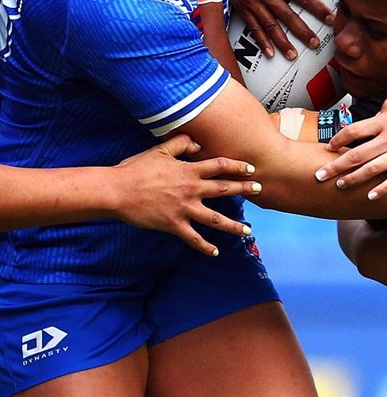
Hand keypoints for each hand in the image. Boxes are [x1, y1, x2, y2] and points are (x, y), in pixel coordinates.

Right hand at [112, 134, 261, 255]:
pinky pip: (193, 238)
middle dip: (244, 189)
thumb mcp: (160, 150)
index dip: (237, 166)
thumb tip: (198, 144)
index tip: (251, 168)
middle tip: (260, 189)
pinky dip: (204, 246)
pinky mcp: (173, 225)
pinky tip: (215, 252)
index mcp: (189, 171)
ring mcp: (183, 209)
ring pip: (215, 218)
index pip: (220, 166)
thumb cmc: (137, 169)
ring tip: (248, 230)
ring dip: (233, 225)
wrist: (117, 191)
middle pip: (224, 189)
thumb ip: (181, 144)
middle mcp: (191, 190)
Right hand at [227, 0, 334, 58]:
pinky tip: (271, 54)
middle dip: (302, 31)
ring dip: (282, 42)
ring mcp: (253, 2)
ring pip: (270, 25)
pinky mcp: (243, 9)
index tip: (330, 19)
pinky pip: (253, 28)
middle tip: (315, 43)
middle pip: (287, 15)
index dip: (317, 8)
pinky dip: (261, 42)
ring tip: (293, 55)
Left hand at [315, 87, 386, 197]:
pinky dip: (383, 189)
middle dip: (335, 166)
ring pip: (371, 169)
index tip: (329, 147)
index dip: (338, 139)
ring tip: (338, 186)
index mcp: (386, 121)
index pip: (354, 131)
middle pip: (356, 154)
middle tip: (318, 175)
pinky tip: (371, 196)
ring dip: (353, 179)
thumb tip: (379, 112)